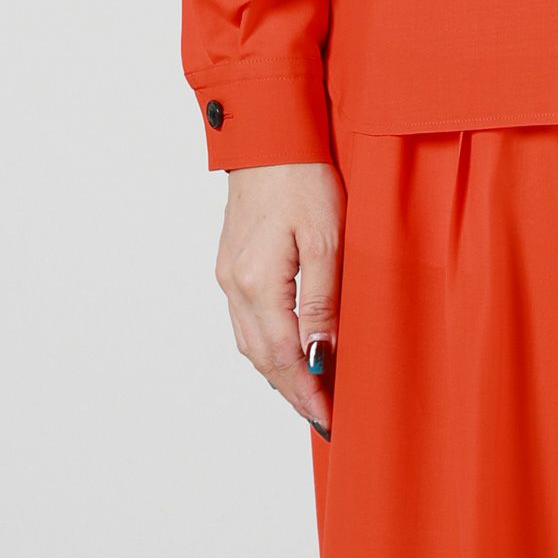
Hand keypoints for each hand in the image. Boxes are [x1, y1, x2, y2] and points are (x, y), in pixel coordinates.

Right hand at [214, 162, 344, 437]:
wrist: (269, 138)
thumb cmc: (303, 178)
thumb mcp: (327, 239)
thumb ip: (322, 301)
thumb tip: (322, 355)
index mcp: (256, 282)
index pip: (281, 356)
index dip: (306, 391)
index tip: (329, 420)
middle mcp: (234, 284)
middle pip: (260, 357)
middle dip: (291, 390)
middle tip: (322, 418)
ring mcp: (228, 274)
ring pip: (249, 342)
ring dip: (278, 371)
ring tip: (310, 393)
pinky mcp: (231, 264)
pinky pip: (246, 320)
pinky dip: (267, 344)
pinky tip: (288, 350)